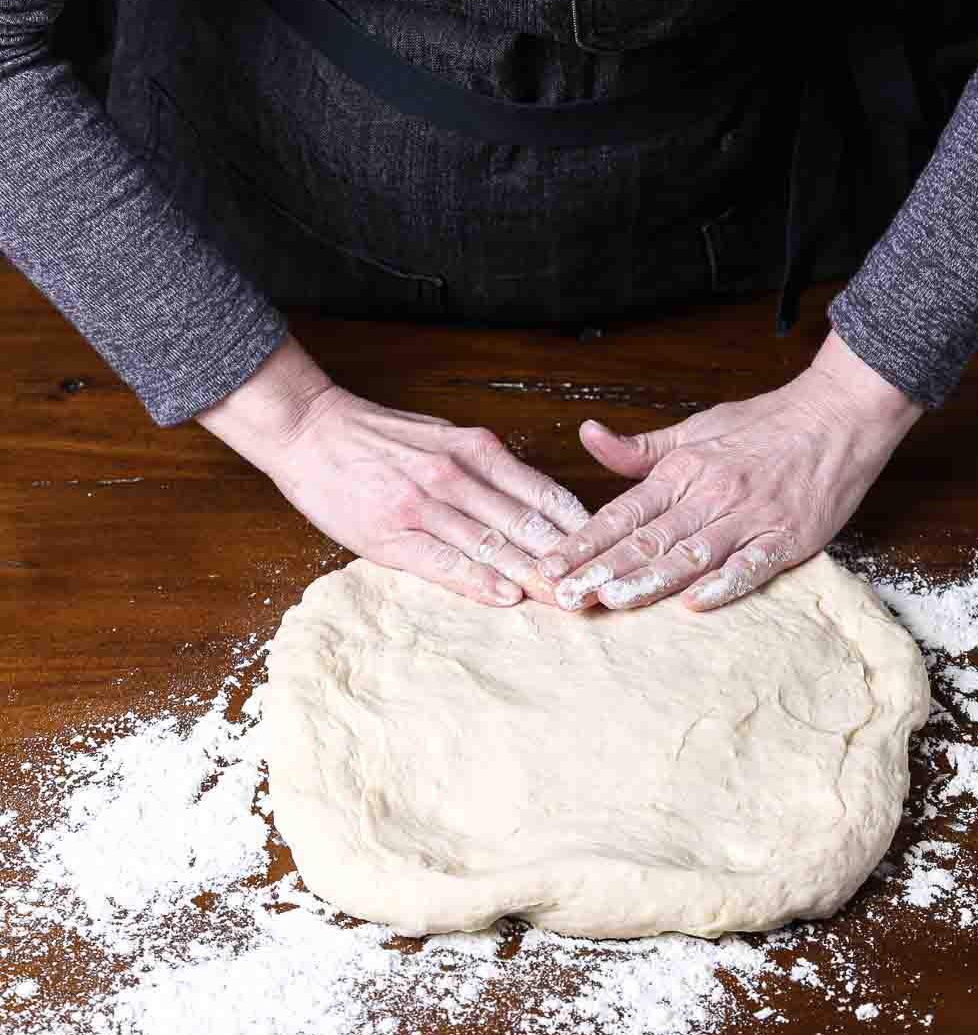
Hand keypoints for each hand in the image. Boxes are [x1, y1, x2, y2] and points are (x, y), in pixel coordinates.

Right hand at [197, 336, 591, 607]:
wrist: (311, 431)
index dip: (579, 528)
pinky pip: (444, 561)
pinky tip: (505, 596)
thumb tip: (534, 503)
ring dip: (533, 577)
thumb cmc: (380, 439)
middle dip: (567, 562)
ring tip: (567, 603)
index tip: (609, 553)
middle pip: (527, 525)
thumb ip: (487, 468)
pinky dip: (478, 580)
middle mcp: (458, 475)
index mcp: (476, 450)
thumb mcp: (444, 438)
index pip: (543, 495)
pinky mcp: (393, 531)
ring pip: (493, 545)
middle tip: (601, 589)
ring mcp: (425, 504)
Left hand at [534, 330, 923, 612]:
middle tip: (564, 596)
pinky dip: (724, 583)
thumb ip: (640, 449)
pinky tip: (695, 603)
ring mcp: (749, 516)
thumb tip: (588, 435)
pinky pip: (751, 564)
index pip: (623, 512)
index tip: (550, 565)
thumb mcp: (695, 429)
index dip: (584, 541)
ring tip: (612, 601)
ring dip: (649, 580)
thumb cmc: (765, 425)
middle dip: (601, 570)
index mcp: (683, 470)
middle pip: (647, 538)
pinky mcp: (787, 536)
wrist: (837, 416)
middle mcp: (710, 493)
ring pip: (691, 553)